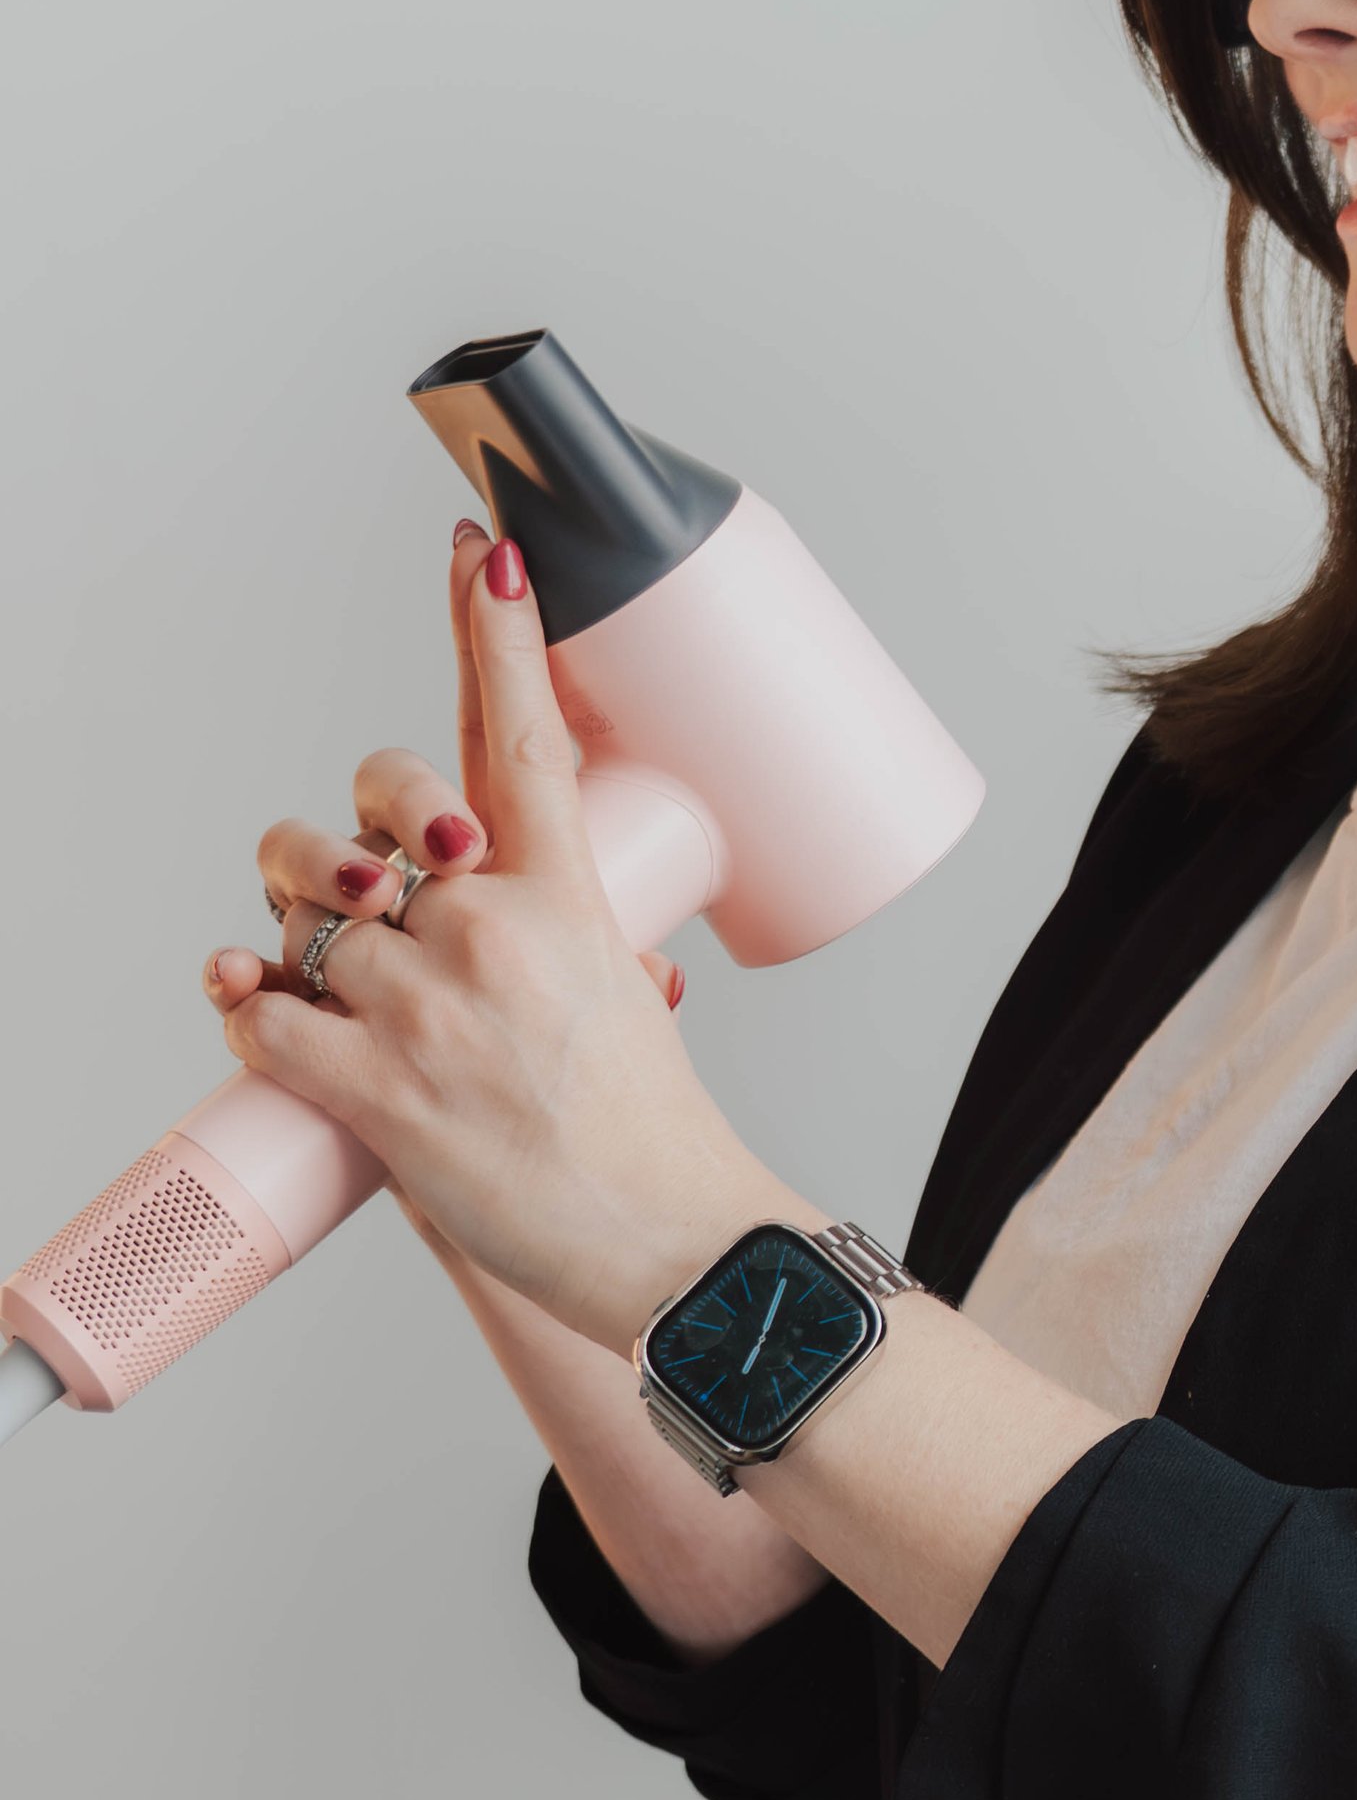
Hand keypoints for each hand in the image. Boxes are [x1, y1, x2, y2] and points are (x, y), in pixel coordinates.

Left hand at [202, 524, 812, 1353]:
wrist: (665, 1242)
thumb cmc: (651, 1138)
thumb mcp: (629, 998)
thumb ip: (559, 936)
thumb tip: (524, 918)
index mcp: (571, 899)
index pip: (527, 737)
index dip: (498, 636)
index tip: (483, 557)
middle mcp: (495, 932)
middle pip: (374, 821)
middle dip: (350, 845)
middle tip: (367, 883)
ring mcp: (430, 1007)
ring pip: (314, 925)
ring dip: (314, 956)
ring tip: (350, 999)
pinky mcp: (376, 1089)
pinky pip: (265, 1018)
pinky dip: (248, 1011)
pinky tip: (254, 1006)